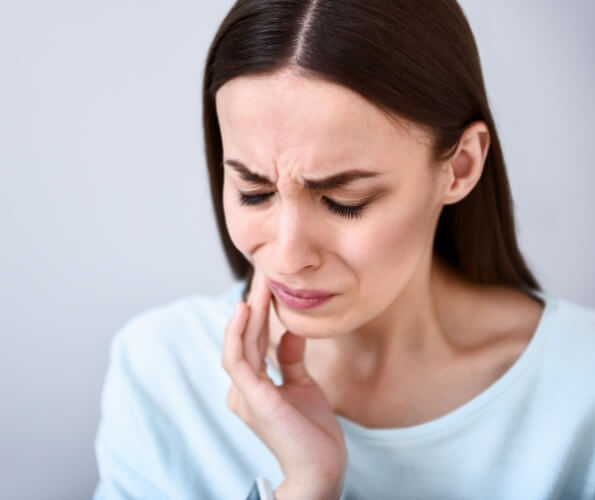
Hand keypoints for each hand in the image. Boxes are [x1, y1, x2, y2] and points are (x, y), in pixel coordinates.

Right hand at [222, 268, 347, 499]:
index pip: (253, 340)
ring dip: (248, 311)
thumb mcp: (301, 385)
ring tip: (257, 283)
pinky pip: (238, 361)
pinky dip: (238, 334)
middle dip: (254, 302)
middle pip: (245, 336)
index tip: (268, 283)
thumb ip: (290, 359)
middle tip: (262, 270)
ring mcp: (244, 394)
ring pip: (239, 343)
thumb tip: (289, 331)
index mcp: (252, 385)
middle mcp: (243, 388)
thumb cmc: (311, 431)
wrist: (321, 468)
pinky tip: (247, 310)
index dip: (260, 311)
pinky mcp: (254, 400)